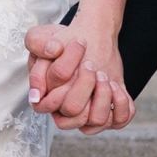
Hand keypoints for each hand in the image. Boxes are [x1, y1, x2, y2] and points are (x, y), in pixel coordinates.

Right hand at [25, 20, 134, 134]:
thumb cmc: (62, 42)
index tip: (77, 45)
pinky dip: (121, 104)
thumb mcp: (40, 35)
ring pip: (97, 120)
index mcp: (45, 97)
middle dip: (84, 85)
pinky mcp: (109, 112)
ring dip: (104, 96)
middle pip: (73, 110)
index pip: (49, 99)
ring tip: (103, 75)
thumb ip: (36, 42)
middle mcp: (65, 111)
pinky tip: (116, 85)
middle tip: (91, 65)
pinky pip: (118, 120)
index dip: (63, 71)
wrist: (89, 40)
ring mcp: (88, 114)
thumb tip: (53, 51)